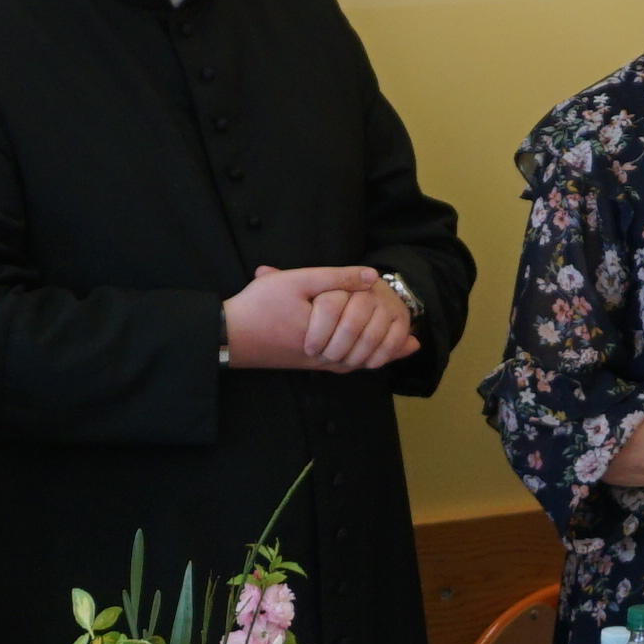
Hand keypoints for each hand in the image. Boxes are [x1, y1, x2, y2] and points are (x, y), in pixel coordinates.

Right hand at [225, 266, 414, 372]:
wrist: (228, 336)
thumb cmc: (259, 307)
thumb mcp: (296, 281)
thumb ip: (336, 277)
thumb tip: (371, 277)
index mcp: (329, 331)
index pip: (368, 323)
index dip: (385, 311)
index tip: (397, 301)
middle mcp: (327, 354)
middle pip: (370, 351)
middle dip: (392, 342)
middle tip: (415, 340)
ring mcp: (318, 364)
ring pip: (360, 362)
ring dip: (383, 355)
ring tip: (404, 348)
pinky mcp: (310, 365)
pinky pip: (346, 366)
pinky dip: (364, 360)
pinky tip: (370, 355)